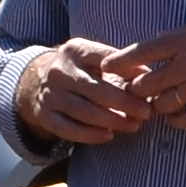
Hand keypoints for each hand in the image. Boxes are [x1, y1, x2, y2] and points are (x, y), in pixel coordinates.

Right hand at [13, 35, 151, 148]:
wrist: (35, 80)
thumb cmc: (78, 70)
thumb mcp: (93, 58)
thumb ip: (119, 64)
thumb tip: (148, 75)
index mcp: (75, 51)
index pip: (105, 59)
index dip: (129, 72)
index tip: (149, 84)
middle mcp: (60, 71)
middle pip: (97, 91)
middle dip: (125, 103)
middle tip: (146, 112)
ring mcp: (50, 94)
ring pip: (84, 112)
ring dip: (113, 121)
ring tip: (133, 125)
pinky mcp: (44, 115)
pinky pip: (69, 129)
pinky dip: (90, 135)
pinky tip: (108, 135)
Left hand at [123, 15, 185, 132]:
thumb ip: (183, 35)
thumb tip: (158, 42)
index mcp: (185, 39)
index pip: (140, 52)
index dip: (119, 62)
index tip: (106, 68)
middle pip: (147, 84)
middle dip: (136, 90)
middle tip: (132, 93)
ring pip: (164, 105)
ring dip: (156, 107)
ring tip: (155, 106)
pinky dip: (177, 122)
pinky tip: (175, 119)